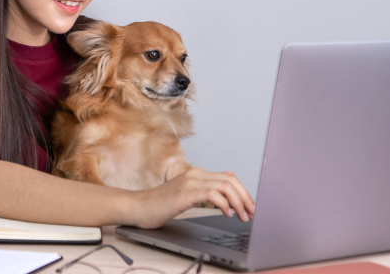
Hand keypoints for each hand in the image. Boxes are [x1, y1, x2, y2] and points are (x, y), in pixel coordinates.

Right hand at [129, 167, 254, 228]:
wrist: (138, 207)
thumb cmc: (160, 205)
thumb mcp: (187, 195)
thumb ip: (204, 190)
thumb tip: (226, 188)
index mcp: (197, 174)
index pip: (229, 177)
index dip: (243, 191)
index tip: (249, 207)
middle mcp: (195, 174)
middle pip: (230, 180)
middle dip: (245, 197)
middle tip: (251, 213)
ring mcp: (190, 182)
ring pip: (225, 185)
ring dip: (238, 202)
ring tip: (242, 215)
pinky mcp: (185, 193)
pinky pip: (212, 194)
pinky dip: (224, 204)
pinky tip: (226, 214)